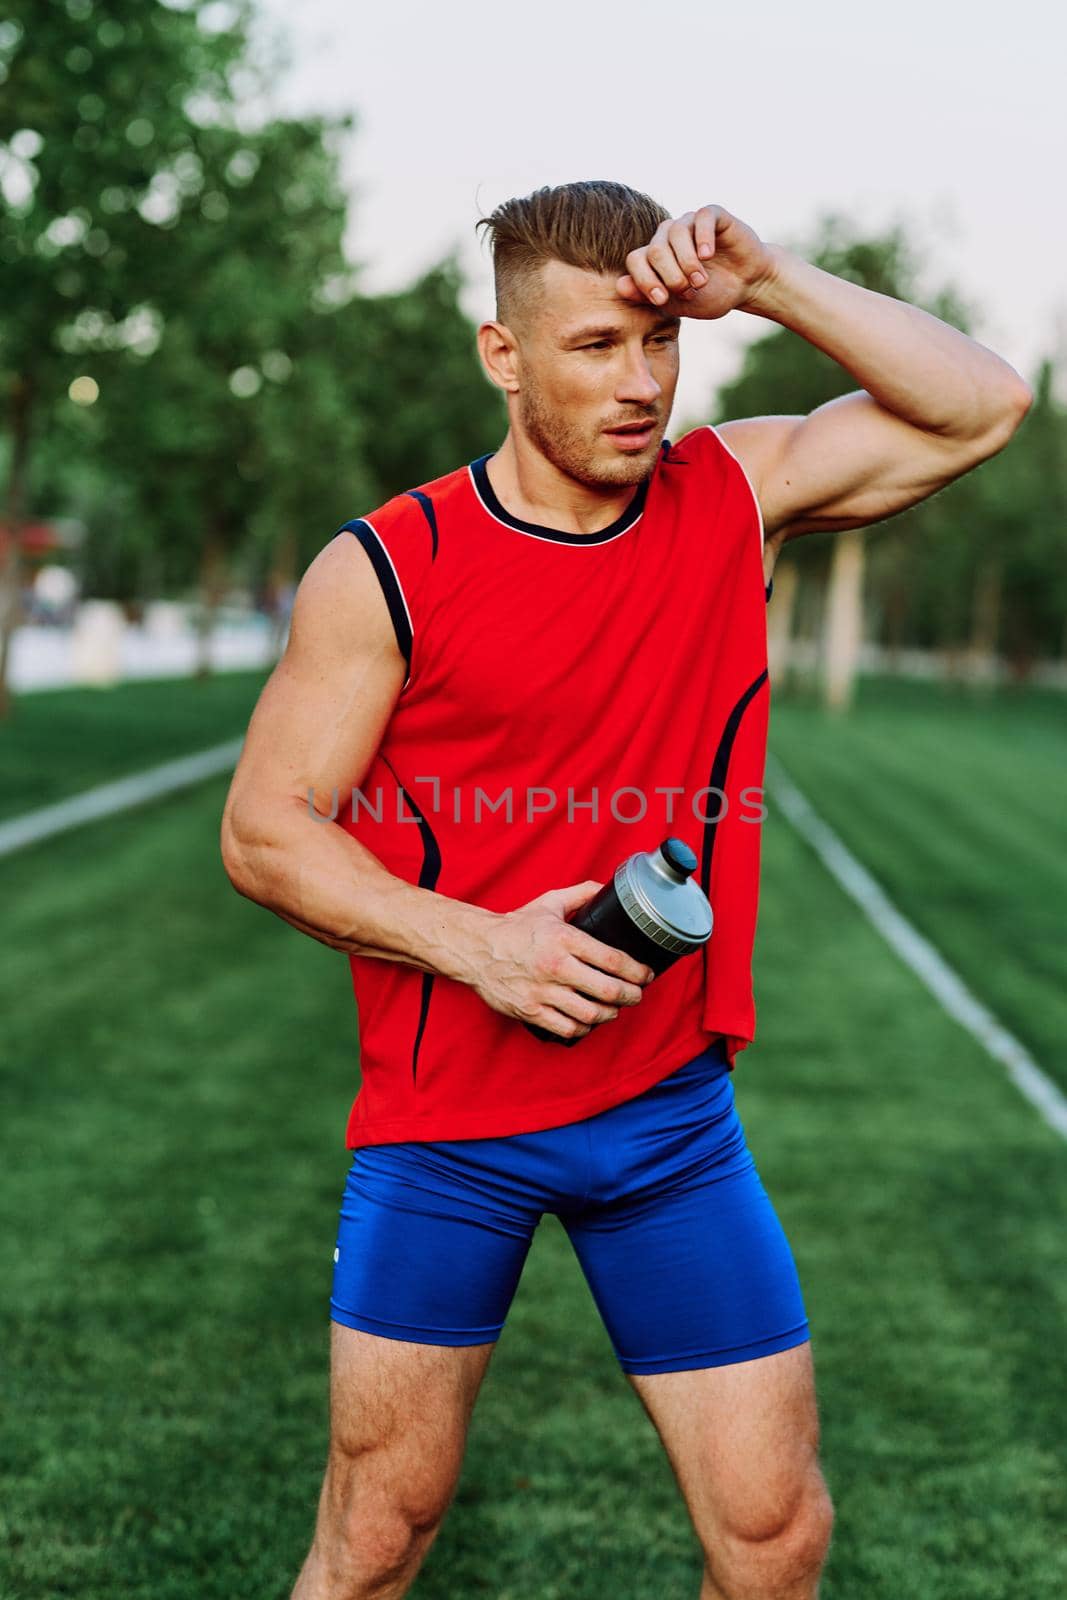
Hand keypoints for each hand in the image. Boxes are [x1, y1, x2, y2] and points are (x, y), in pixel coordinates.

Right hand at [467, 880, 653, 1040]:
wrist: (475, 948)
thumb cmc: (514, 928)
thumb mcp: (548, 903)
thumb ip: (580, 894)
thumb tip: (606, 888)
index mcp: (564, 938)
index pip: (613, 960)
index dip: (638, 972)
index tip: (646, 975)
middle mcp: (555, 966)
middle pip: (608, 991)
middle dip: (632, 996)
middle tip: (637, 995)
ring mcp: (542, 992)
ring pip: (590, 1014)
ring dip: (610, 1014)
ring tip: (615, 1009)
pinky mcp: (530, 1011)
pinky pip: (567, 1028)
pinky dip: (583, 1028)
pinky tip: (588, 1021)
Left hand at [616, 204, 777, 321]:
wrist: (747, 286)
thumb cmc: (711, 295)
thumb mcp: (678, 304)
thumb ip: (649, 296)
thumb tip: (620, 286)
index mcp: (655, 257)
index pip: (635, 261)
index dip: (644, 280)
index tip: (662, 300)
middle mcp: (668, 237)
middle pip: (654, 250)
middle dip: (670, 276)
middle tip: (688, 291)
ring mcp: (689, 224)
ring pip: (675, 233)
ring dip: (687, 262)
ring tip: (701, 281)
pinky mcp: (713, 216)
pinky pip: (700, 217)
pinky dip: (702, 238)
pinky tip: (708, 256)